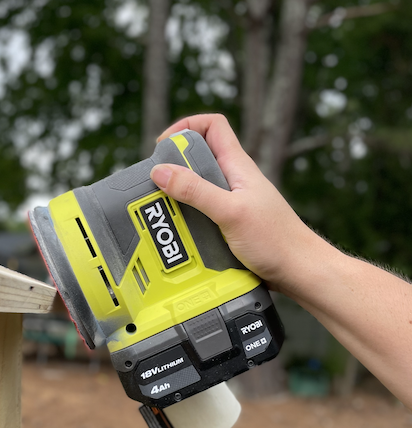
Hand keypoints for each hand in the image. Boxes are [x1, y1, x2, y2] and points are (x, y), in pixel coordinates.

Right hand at [150, 114, 317, 293]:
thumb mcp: (230, 212)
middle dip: (173, 169)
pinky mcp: (227, 225)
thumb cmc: (276, 240)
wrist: (298, 271)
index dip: (186, 127)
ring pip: (195, 190)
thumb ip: (196, 191)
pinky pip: (199, 215)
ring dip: (177, 199)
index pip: (212, 126)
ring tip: (164, 214)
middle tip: (157, 187)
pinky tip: (180, 234)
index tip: (163, 146)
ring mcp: (230, 203)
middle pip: (196, 159)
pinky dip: (186, 221)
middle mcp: (232, 180)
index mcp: (237, 166)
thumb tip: (161, 172)